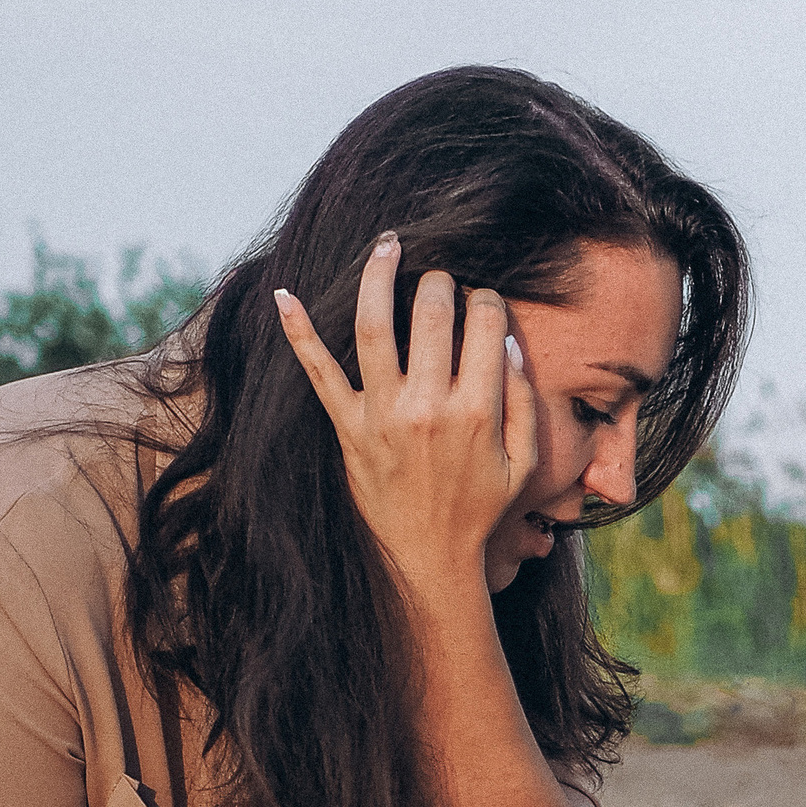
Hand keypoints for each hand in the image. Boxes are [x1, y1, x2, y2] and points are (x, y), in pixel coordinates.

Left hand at [274, 234, 538, 609]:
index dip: (488, 302)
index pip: (485, 326)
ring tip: (386, 246)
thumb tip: (508, 348)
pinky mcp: (347, 428)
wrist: (427, 560)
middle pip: (432, 313)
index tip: (484, 303)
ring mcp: (382, 415)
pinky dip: (297, 332)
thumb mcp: (522, 465)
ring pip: (374, 325)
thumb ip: (522, 405)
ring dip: (378, 276)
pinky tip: (283, 295)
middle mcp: (428, 406)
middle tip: (440, 279)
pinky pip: (317, 372)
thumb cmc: (479, 511)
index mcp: (477, 412)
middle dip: (440, 282)